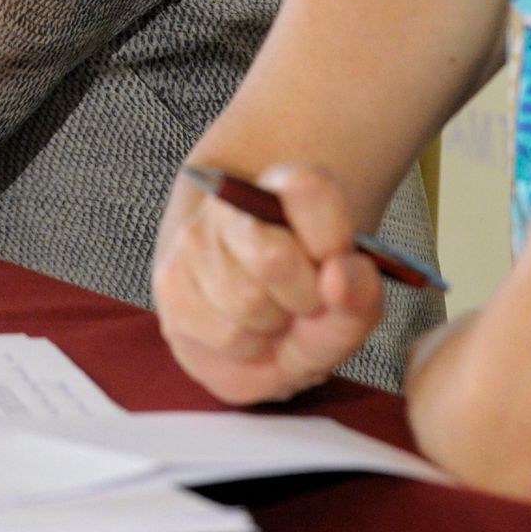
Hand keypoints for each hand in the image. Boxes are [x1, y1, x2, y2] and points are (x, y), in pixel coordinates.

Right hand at [152, 163, 382, 403]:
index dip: (332, 234)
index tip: (341, 258)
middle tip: (306, 302)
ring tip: (277, 319)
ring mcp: (193, 240)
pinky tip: (251, 333)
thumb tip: (339, 277)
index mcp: (282, 183)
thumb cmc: (307, 301)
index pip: (307, 186)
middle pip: (275, 259)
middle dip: (303, 300)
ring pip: (246, 303)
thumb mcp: (350, 301)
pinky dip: (249, 348)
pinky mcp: (170, 284)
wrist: (253, 314)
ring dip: (274, 328)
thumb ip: (360, 293)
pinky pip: (225, 334)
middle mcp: (229, 202)